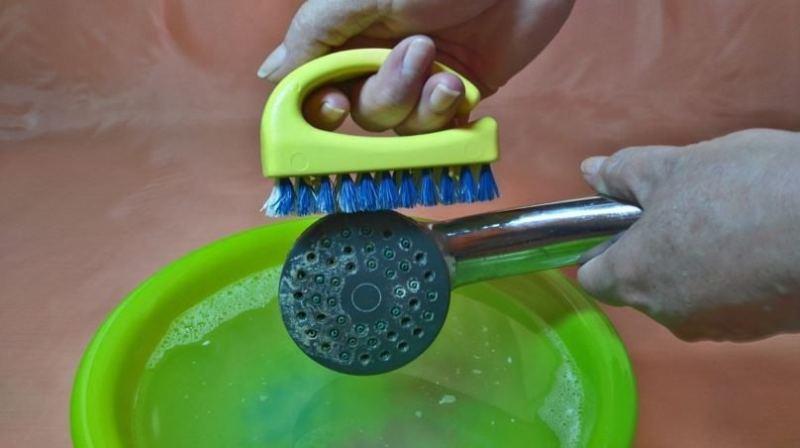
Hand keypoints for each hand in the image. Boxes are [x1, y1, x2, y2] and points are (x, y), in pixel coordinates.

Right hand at [258, 0, 573, 133]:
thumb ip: (314, 35)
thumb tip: (271, 75)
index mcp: (349, 33)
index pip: (314, 86)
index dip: (318, 109)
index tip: (335, 107)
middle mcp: (380, 60)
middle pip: (361, 113)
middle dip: (387, 95)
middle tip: (418, 51)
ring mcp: (421, 80)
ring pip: (400, 126)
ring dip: (421, 103)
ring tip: (447, 67)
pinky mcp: (459, 95)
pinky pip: (440, 131)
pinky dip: (447, 117)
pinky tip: (460, 86)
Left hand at [578, 129, 799, 341]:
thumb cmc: (742, 188)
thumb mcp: (674, 166)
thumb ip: (624, 173)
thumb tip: (590, 172)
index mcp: (635, 277)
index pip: (594, 277)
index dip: (601, 248)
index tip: (621, 223)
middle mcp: (669, 314)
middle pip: (642, 285)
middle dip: (653, 249)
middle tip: (684, 206)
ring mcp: (718, 327)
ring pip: (687, 294)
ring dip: (695, 262)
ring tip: (729, 218)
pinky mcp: (760, 329)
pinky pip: (730, 302)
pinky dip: (733, 277)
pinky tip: (759, 242)